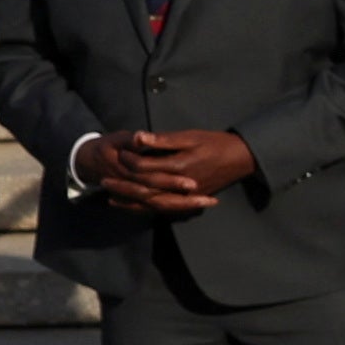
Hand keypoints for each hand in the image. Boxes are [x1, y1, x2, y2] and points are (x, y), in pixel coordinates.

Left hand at [91, 127, 250, 213]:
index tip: (119, 152)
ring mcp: (185, 195)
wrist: (242, 158)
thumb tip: (138, 137)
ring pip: (152, 203)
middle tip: (103, 181)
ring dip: (130, 201)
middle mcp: (180, 185)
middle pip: (144, 189)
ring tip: (111, 197)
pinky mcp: (189, 201)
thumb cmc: (217, 143)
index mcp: (179, 166)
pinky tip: (132, 206)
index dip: (129, 160)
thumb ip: (163, 140)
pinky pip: (163, 209)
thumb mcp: (191, 136)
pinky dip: (145, 209)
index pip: (145, 167)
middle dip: (123, 185)